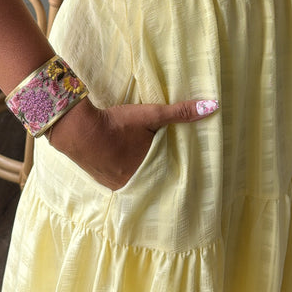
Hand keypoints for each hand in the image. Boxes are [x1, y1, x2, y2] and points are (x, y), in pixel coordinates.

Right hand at [47, 95, 218, 189]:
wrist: (78, 129)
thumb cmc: (118, 124)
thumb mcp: (151, 115)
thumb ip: (181, 112)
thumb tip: (213, 106)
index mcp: (148, 173)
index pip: (166, 173)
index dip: (171, 167)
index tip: (178, 165)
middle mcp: (132, 184)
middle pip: (149, 178)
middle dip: (155, 171)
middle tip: (161, 163)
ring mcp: (113, 185)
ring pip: (133, 180)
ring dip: (137, 173)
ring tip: (141, 163)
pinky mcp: (99, 180)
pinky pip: (116, 179)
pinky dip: (121, 172)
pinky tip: (121, 164)